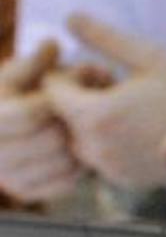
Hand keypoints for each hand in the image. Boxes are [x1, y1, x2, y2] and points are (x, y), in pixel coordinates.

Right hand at [0, 40, 84, 203]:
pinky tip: (81, 149)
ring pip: (63, 163)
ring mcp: (7, 175)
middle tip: (87, 112)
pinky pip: (66, 182)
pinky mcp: (24, 191)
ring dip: (82, 145)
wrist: (20, 128)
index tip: (70, 92)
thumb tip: (51, 45)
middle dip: (74, 123)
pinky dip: (81, 166)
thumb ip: (38, 62)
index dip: (55, 102)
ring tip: (87, 128)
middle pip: (50, 141)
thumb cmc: (29, 89)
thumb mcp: (27, 71)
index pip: (28, 114)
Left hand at [46, 14, 165, 191]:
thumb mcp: (147, 55)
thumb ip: (102, 38)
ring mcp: (111, 170)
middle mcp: (96, 150)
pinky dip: (111, 143)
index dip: (73, 74)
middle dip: (80, 99)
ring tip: (132, 107)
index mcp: (95, 116)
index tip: (105, 69)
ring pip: (79, 140)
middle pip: (61, 118)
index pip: (51, 91)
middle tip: (119, 85)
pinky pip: (101, 159)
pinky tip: (144, 128)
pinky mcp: (126, 181)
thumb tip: (68, 17)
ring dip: (94, 122)